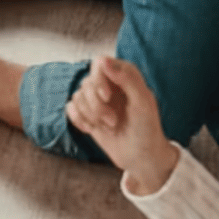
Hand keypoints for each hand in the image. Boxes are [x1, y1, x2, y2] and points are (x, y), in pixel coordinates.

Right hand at [65, 55, 178, 195]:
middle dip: (96, 104)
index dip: (99, 79)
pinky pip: (70, 109)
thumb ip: (127, 78)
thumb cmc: (147, 130)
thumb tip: (103, 60)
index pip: (100, 63)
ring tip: (110, 127)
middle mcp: (109, 85)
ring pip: (77, 96)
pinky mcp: (87, 114)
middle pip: (87, 82)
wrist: (141, 158)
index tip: (107, 97)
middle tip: (113, 121)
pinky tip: (92, 129)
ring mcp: (97, 100)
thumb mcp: (143, 103)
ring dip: (91, 115)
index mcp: (125, 76)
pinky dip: (79, 120)